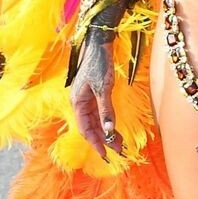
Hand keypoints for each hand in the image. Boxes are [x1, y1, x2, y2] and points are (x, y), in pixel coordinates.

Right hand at [68, 29, 121, 160]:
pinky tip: (114, 129)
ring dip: (106, 133)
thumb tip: (108, 130)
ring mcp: (87, 99)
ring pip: (96, 121)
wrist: (100, 43)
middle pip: (91, 127)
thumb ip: (106, 110)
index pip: (85, 129)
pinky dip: (107, 122)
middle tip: (120, 151)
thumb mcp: (103, 88)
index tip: (106, 155)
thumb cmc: (99, 63)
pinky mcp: (94, 94)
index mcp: (77, 102)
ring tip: (120, 144)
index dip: (95, 143)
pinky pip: (100, 113)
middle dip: (104, 140)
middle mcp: (80, 103)